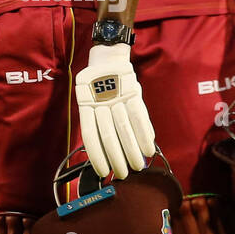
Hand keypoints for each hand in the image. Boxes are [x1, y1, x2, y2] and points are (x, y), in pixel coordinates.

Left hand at [74, 43, 155, 178]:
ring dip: (131, 150)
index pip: (90, 135)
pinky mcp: (133, 92)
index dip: (96, 155)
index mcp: (85, 106)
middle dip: (116, 157)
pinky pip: (139, 116)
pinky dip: (144, 134)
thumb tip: (106, 155)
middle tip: (122, 175)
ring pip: (124, 127)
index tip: (103, 172)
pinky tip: (148, 149)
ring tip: (137, 167)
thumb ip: (97, 123)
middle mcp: (100, 102)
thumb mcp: (92, 102)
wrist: (108, 58)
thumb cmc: (100, 87)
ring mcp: (117, 96)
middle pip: (108, 134)